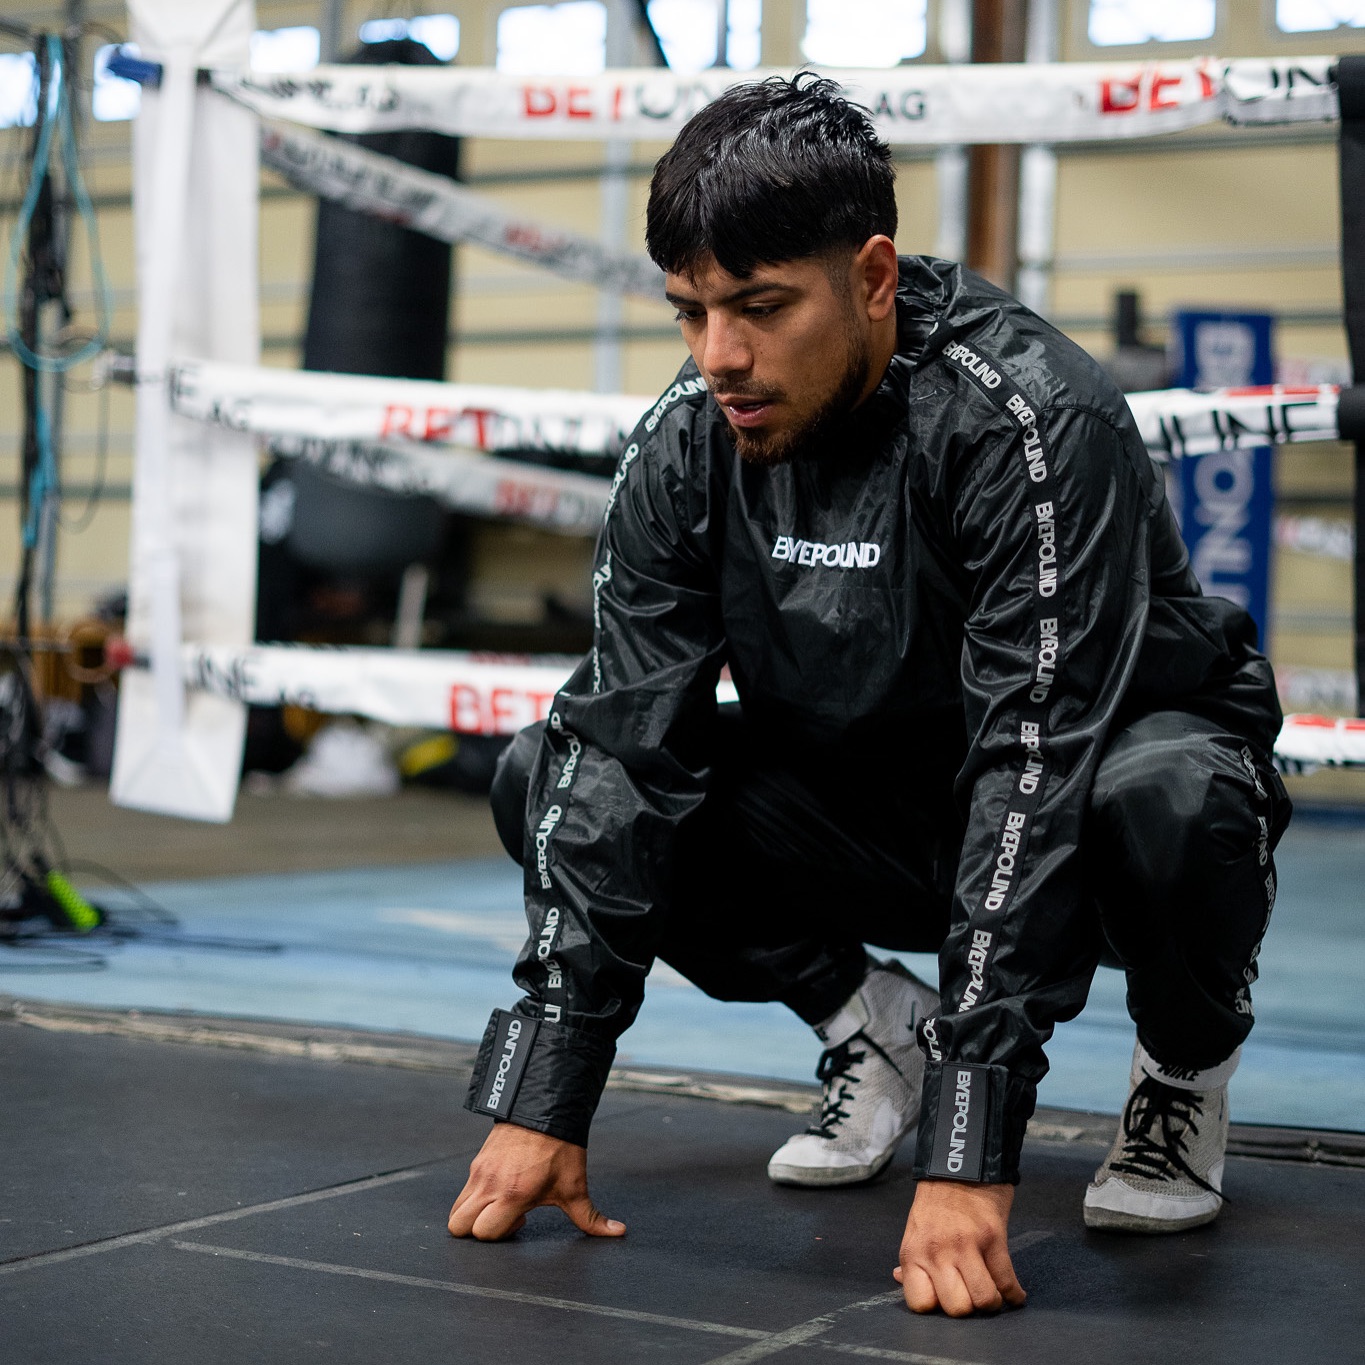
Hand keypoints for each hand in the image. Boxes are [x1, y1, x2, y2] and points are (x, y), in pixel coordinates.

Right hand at [448, 1121, 625, 1240]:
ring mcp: (480, 1172)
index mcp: (513, 1195)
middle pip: (459, 1226)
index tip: (523, 1220)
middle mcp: (490, 1185)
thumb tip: (618, 1232)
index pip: (484, 1233)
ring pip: (456, 1210)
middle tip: (506, 1217)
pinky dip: (474, 1198)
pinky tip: (501, 1188)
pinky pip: (463, 1191)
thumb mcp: (575, 1186)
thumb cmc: (561, 1148)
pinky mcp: (477, 1162)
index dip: (502, 1235)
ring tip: (500, 1204)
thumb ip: (591, 1217)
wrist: (546, 1108)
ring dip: (473, 1215)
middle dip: (479, 1231)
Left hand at [894, 1179, 1025, 1316]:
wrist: (960, 1166)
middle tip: (971, 1296)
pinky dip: (1015, 1294)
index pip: (921, 1304)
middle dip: (968, 1309)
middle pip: (957, 1309)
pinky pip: (1007, 1281)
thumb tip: (899, 1279)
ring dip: (992, 1302)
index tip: (946, 1300)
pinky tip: (1015, 1294)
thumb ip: (911, 1259)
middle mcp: (937, 1252)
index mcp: (914, 1252)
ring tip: (992, 1294)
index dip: (937, 1308)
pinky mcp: (993, 1238)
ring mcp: (966, 1245)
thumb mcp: (915, 1229)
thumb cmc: (936, 1201)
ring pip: (984, 1300)